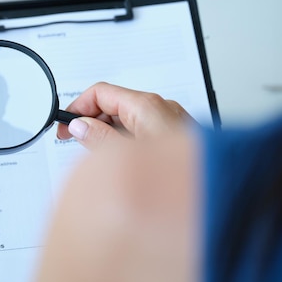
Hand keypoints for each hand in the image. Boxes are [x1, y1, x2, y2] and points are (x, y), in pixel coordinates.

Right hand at [35, 83, 199, 281]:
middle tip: (73, 138)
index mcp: (147, 106)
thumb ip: (99, 138)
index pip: (101, 92)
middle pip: (114, 104)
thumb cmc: (179, 172)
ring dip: (107, 132)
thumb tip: (80, 127)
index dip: (78, 105)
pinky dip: (125, 139)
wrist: (216, 189)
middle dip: (91, 120)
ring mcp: (170, 120)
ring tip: (95, 153)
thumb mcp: (127, 154)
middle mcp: (161, 107)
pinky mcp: (175, 134)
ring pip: (127, 117)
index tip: (65, 122)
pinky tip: (119, 158)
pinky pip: (141, 129)